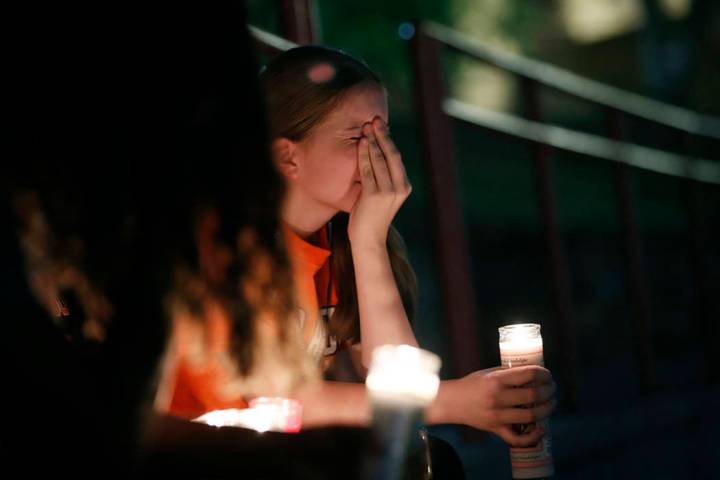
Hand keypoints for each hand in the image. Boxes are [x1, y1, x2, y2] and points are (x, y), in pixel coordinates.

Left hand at [348, 117, 410, 244]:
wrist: (369, 240)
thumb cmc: (372, 218)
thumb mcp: (382, 196)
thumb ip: (383, 179)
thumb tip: (375, 156)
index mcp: (404, 186)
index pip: (396, 158)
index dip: (388, 140)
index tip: (381, 126)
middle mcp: (400, 188)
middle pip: (392, 154)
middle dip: (383, 135)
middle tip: (375, 119)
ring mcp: (388, 192)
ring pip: (380, 159)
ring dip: (372, 141)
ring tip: (366, 127)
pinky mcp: (374, 195)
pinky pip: (368, 170)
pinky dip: (364, 154)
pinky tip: (361, 143)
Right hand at [448, 365, 556, 446]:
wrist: (451, 402)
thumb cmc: (471, 385)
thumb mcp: (488, 373)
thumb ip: (508, 374)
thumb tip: (531, 374)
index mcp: (496, 380)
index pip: (528, 375)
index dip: (543, 374)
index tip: (548, 375)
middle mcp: (498, 398)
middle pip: (534, 395)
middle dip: (549, 391)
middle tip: (552, 388)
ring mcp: (497, 415)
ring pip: (531, 416)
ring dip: (547, 409)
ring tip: (551, 403)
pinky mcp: (496, 429)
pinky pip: (518, 438)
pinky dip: (533, 436)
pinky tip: (541, 429)